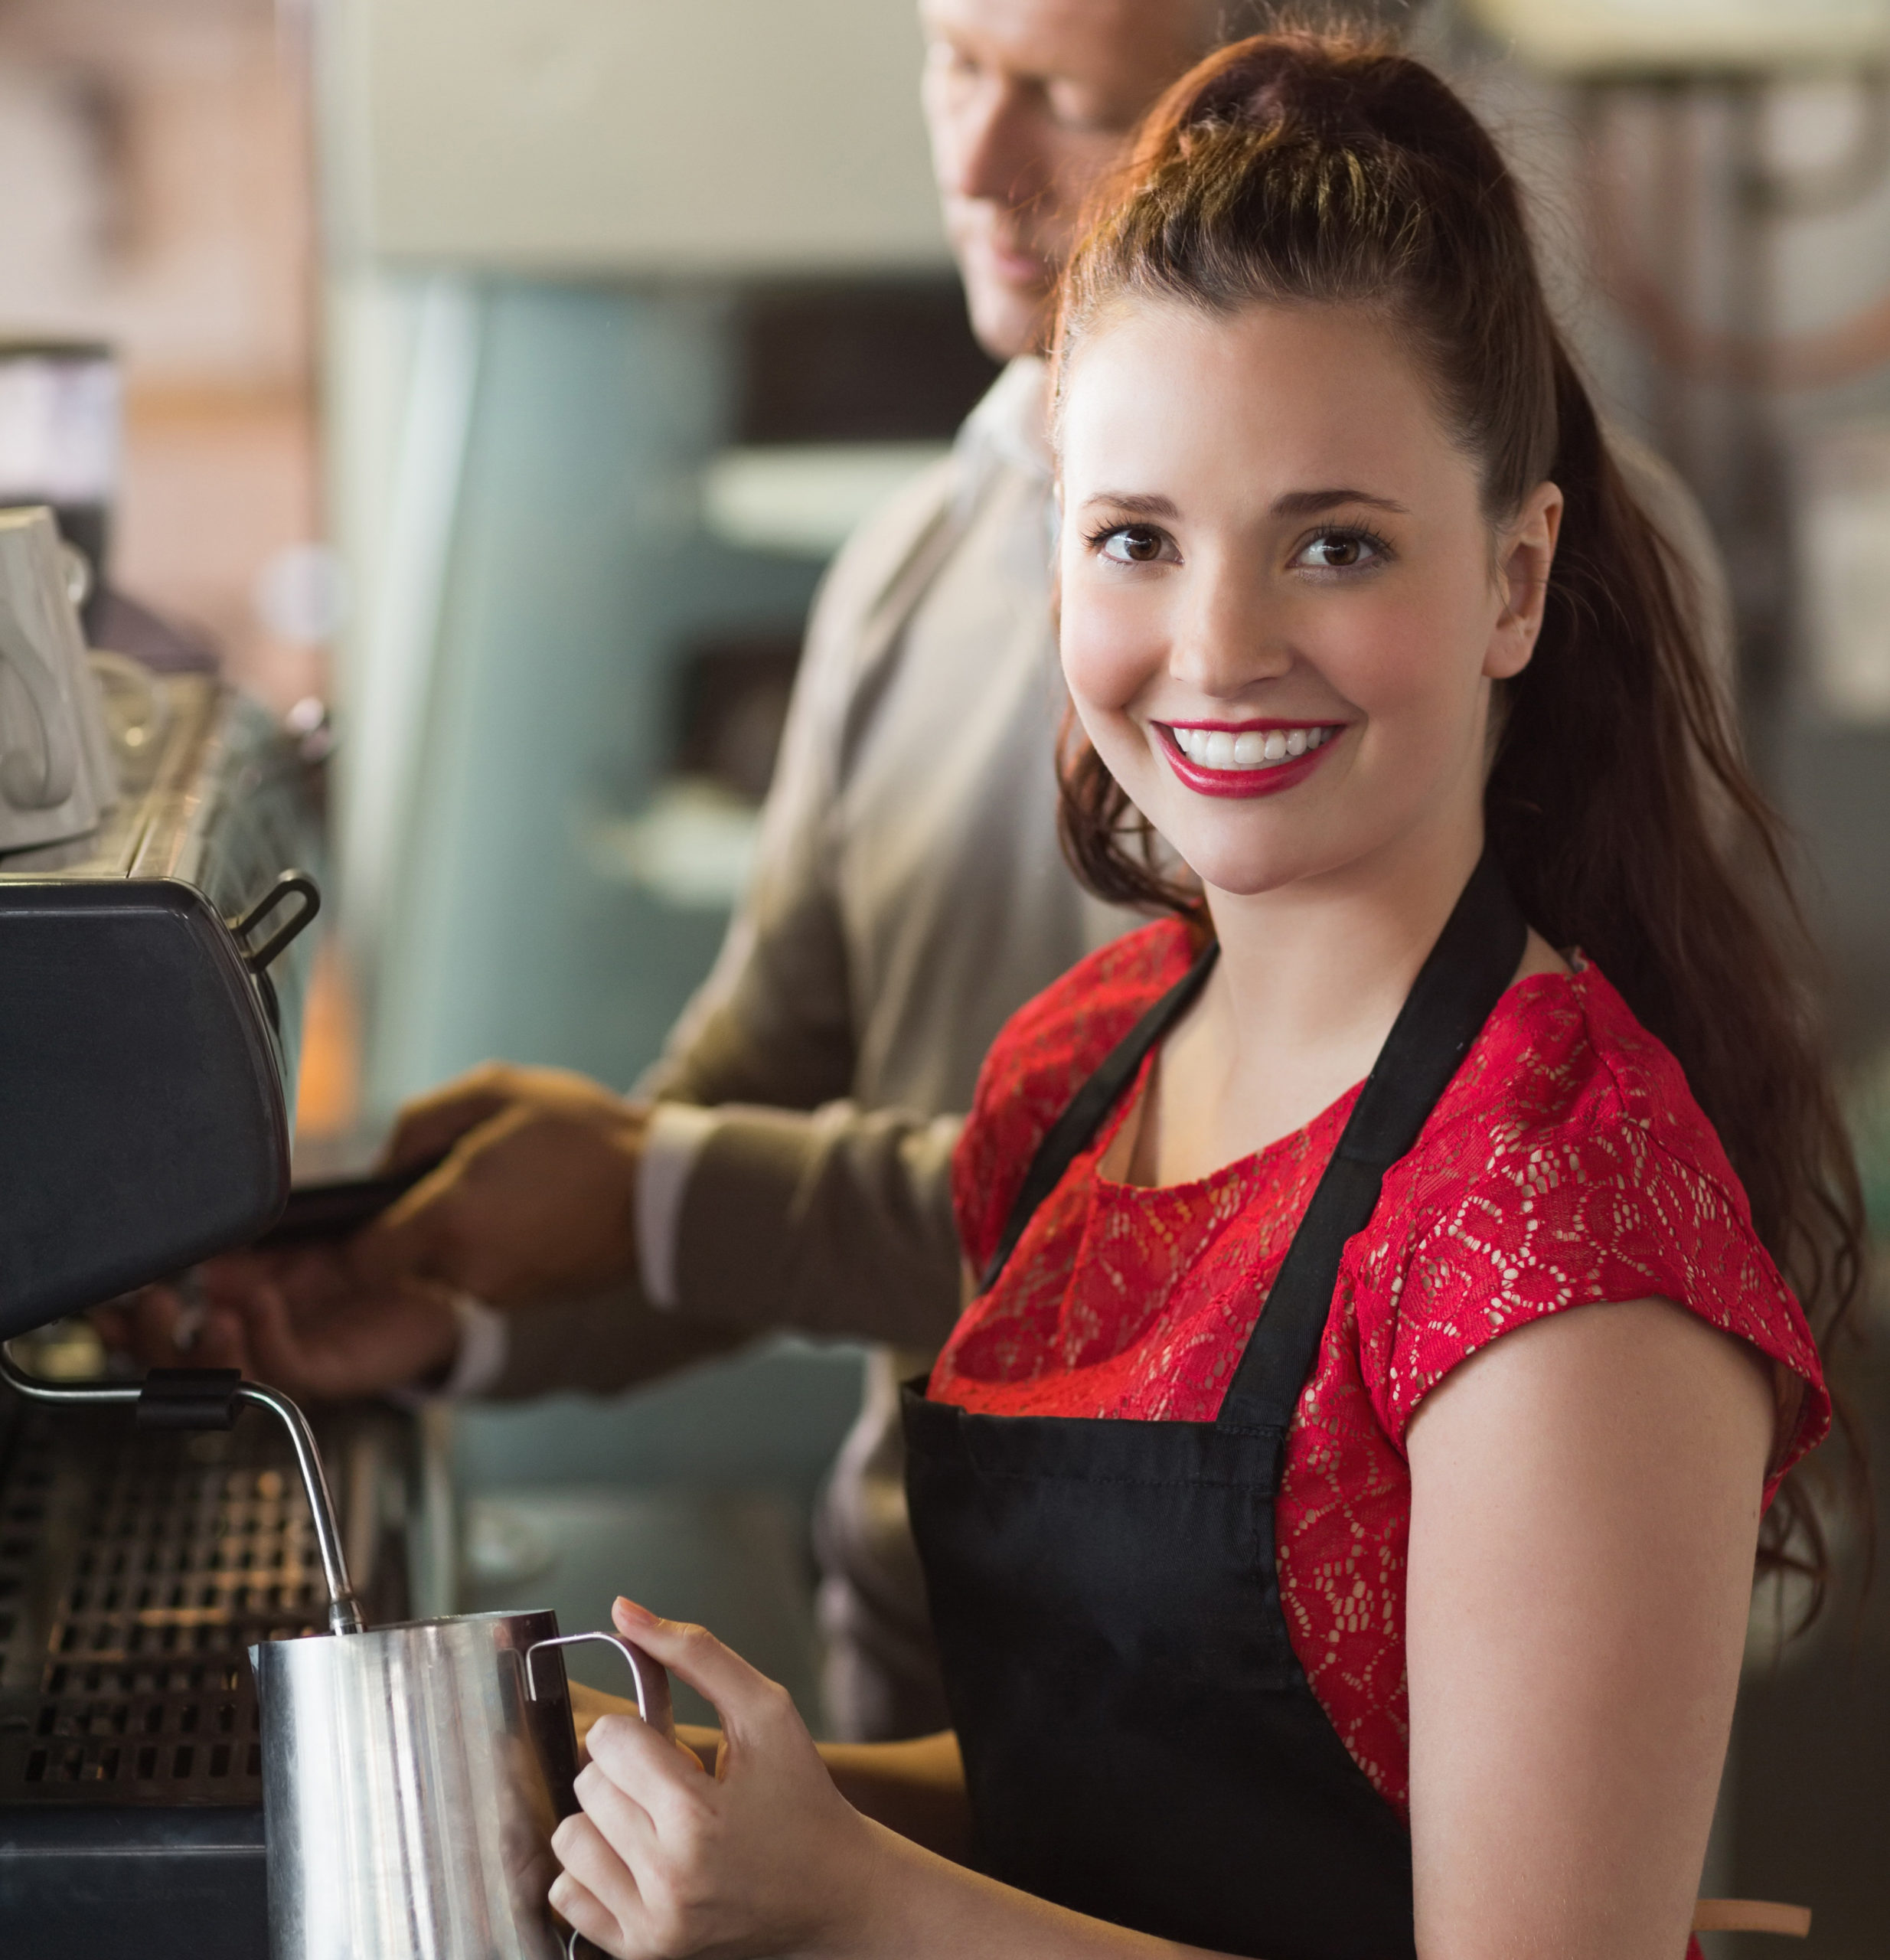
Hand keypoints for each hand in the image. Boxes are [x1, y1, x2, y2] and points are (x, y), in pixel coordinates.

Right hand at [92, 1247, 459, 1401]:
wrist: (450, 1269)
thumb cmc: (375, 1245)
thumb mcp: (295, 1228)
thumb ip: (244, 1234)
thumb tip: (184, 1225)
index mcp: (236, 1302)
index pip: (165, 1324)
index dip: (126, 1319)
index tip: (100, 1300)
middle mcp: (258, 1338)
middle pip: (180, 1364)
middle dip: (149, 1341)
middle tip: (142, 1305)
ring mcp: (296, 1357)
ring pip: (227, 1378)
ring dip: (201, 1351)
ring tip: (201, 1311)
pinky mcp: (338, 1369)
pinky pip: (290, 1369)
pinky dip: (266, 1338)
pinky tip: (259, 1303)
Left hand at [355, 1064, 649, 1304]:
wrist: (662, 1190)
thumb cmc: (584, 1132)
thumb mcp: (496, 1090)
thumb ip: (420, 1121)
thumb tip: (384, 1165)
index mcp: (449, 1219)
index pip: (360, 1257)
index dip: (357, 1230)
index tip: (377, 1203)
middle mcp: (467, 1269)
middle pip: (401, 1262)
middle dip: (412, 1224)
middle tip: (454, 1179)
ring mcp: (499, 1293)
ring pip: (443, 1270)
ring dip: (454, 1236)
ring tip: (504, 1189)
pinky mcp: (527, 1302)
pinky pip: (484, 1276)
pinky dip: (492, 1249)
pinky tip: (528, 1211)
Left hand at [551, 1599, 888, 1959]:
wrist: (833, 1893)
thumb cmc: (801, 1797)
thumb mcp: (767, 1712)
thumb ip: (696, 1653)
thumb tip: (623, 1609)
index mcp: (698, 1817)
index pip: (609, 1740)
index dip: (637, 1732)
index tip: (667, 1748)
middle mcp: (668, 1879)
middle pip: (587, 1787)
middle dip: (621, 1772)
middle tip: (668, 1784)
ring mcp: (651, 1925)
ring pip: (567, 1840)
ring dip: (602, 1819)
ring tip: (650, 1820)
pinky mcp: (639, 1952)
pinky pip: (565, 1895)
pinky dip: (591, 1868)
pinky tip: (636, 1858)